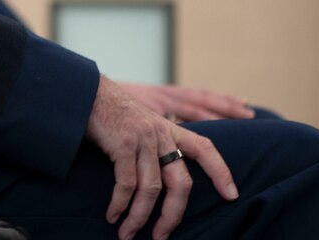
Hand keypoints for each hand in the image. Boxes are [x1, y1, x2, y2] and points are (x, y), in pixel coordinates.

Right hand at [87, 76, 238, 239]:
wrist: (86, 92)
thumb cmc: (112, 113)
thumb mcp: (142, 124)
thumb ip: (156, 145)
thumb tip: (162, 180)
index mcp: (170, 129)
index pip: (205, 148)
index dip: (221, 172)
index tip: (232, 195)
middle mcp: (161, 134)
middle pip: (181, 182)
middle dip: (173, 215)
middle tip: (162, 237)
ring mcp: (143, 139)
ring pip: (151, 189)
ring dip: (139, 217)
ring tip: (128, 233)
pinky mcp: (122, 143)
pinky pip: (126, 183)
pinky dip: (120, 204)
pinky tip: (113, 215)